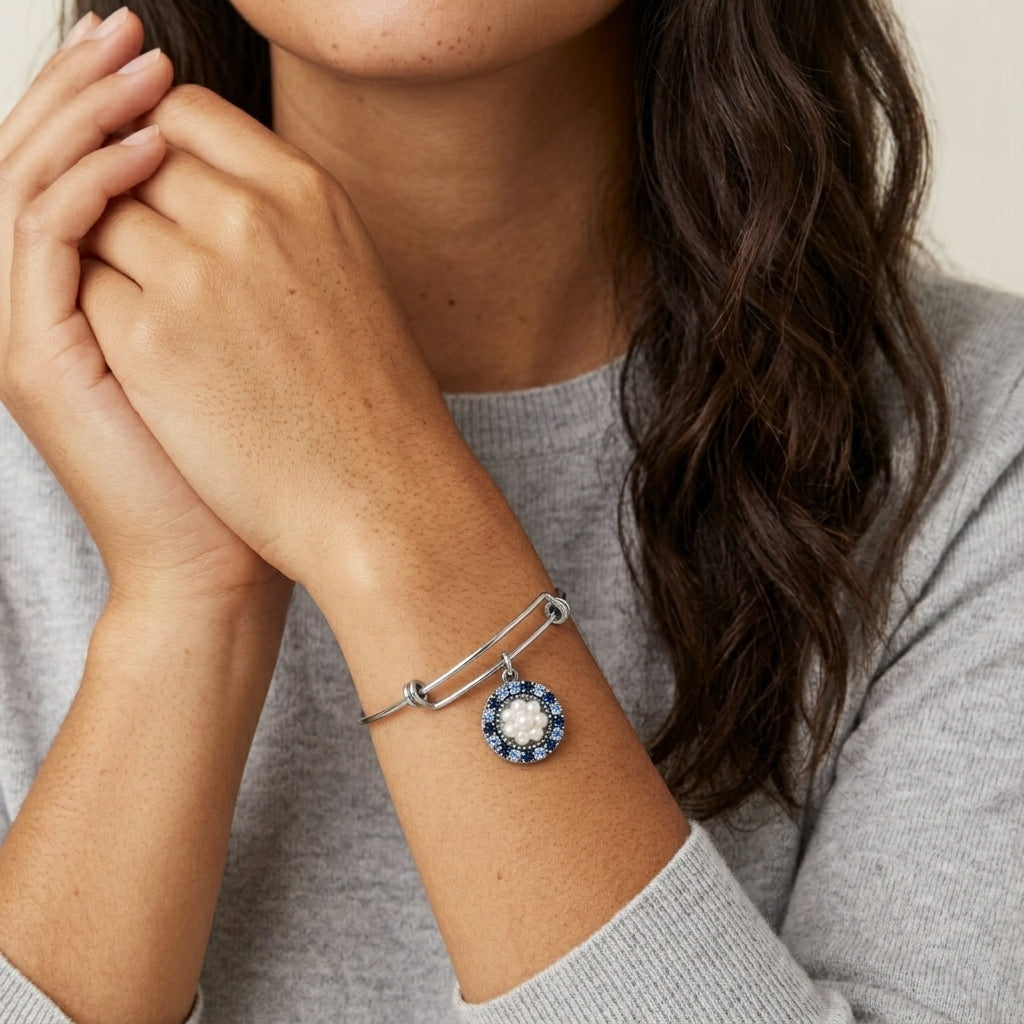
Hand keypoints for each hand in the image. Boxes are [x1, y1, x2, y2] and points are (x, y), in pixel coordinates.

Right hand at [0, 10, 285, 608]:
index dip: (105, 104)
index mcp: (86, 293)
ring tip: (141, 62)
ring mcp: (30, 327)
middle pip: (38, 158)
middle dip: (83, 85)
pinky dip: (88, 180)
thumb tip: (241, 187)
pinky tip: (144, 145)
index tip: (164, 59)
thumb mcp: (231, 342)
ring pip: (29, 181)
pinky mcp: (35, 354)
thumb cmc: (247, 457)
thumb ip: (215, 269)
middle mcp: (44, 301)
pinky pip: (46, 236)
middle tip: (130, 28)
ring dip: (82, 112)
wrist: (223, 559)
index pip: (74, 169)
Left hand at [78, 84, 472, 589]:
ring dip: (109, 260)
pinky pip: (86, 290)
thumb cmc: (371, 402)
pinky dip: (103, 317)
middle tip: (151, 263)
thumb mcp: (347, 274)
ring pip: (94, 220)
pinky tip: (150, 361)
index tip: (160, 190)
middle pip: (130, 159)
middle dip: (129, 203)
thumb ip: (276, 215)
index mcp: (307, 192)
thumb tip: (198, 180)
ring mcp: (195, 277)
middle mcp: (251, 217)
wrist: (382, 498)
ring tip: (154, 316)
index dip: (157, 144)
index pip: (186, 111)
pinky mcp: (152, 343)